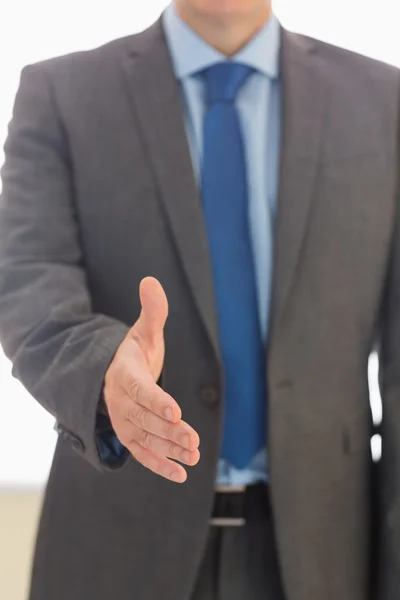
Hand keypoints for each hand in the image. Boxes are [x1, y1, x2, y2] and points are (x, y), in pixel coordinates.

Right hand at [103, 277, 199, 482]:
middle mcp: (121, 401)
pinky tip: (182, 474)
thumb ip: (152, 311)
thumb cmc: (134, 352)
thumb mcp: (143, 331)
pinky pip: (142, 454)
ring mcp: (123, 422)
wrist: (113, 374)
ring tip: (194, 455)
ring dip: (169, 449)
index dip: (156, 401)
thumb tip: (151, 280)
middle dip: (169, 431)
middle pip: (145, 419)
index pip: (139, 389)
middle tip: (193, 440)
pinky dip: (160, 466)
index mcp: (124, 374)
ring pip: (145, 439)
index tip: (175, 412)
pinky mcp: (130, 437)